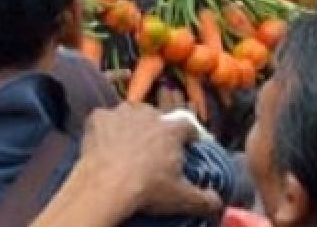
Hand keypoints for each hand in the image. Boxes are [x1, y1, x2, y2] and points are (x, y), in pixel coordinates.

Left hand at [77, 104, 223, 219]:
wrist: (105, 185)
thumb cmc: (148, 189)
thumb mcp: (182, 199)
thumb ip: (205, 199)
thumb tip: (218, 202)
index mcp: (171, 129)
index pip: (187, 126)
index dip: (188, 136)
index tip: (187, 146)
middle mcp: (148, 114)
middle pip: (157, 117)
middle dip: (157, 130)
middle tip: (153, 151)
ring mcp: (121, 113)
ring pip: (130, 114)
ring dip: (131, 126)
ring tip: (127, 147)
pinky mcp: (98, 117)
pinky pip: (104, 119)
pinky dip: (105, 129)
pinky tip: (104, 145)